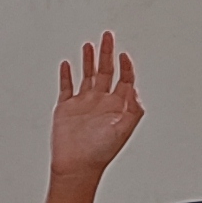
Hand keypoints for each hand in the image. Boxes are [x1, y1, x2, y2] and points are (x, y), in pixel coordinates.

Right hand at [49, 33, 143, 177]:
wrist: (77, 165)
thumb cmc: (100, 152)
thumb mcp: (124, 129)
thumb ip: (133, 109)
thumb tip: (135, 90)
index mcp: (116, 106)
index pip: (124, 79)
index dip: (126, 66)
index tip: (124, 54)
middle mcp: (100, 102)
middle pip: (106, 71)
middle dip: (107, 53)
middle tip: (108, 36)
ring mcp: (83, 104)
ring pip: (87, 75)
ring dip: (88, 60)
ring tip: (89, 45)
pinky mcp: (66, 108)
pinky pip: (67, 87)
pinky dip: (67, 75)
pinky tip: (67, 65)